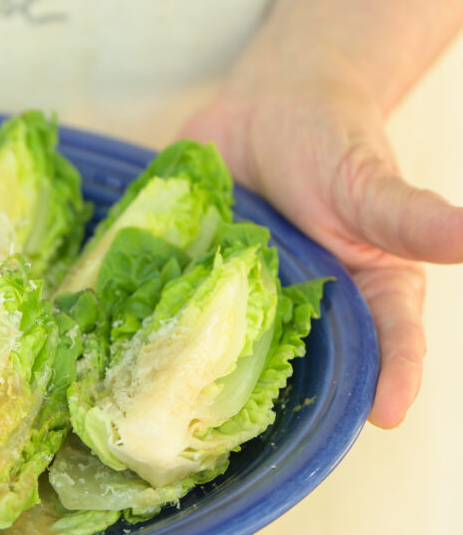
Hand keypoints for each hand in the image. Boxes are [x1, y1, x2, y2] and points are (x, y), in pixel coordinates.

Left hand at [180, 58, 462, 426]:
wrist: (269, 105)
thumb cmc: (335, 145)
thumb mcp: (371, 184)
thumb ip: (411, 216)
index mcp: (360, 295)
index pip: (385, 349)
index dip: (389, 383)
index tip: (385, 416)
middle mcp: (300, 309)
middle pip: (296, 365)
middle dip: (275, 398)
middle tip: (256, 428)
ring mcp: (239, 298)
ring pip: (224, 346)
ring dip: (200, 368)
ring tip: (179, 399)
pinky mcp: (191, 277)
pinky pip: (169, 304)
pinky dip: (147, 316)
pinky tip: (122, 333)